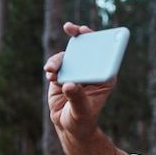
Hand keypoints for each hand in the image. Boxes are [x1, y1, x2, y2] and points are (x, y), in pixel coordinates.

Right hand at [43, 22, 115, 142]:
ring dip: (58, 60)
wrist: (69, 126)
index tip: (91, 32)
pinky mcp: (63, 74)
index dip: (100, 41)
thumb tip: (68, 85)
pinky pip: (57, 65)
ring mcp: (77, 71)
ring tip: (51, 71)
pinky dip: (52, 67)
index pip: (105, 56)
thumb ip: (76, 98)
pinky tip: (50, 75)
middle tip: (71, 28)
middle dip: (79, 36)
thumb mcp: (81, 111)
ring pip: (68, 56)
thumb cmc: (82, 120)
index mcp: (104, 78)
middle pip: (87, 49)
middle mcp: (92, 72)